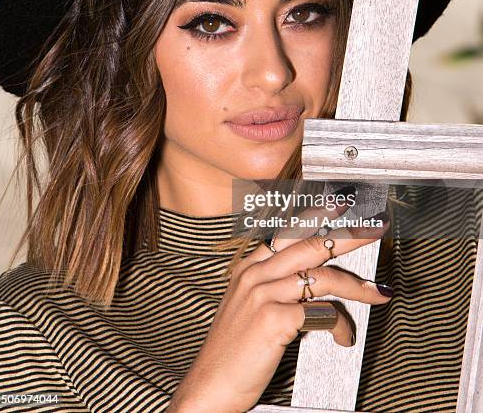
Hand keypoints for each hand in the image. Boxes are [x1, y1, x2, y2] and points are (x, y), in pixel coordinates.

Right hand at [167, 200, 392, 412]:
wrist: (211, 385)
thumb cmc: (234, 349)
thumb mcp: (248, 306)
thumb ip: (275, 286)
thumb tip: (315, 281)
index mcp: (250, 267)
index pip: (289, 232)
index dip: (318, 216)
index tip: (342, 205)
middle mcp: (256, 274)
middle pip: (310, 245)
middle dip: (348, 235)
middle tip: (374, 228)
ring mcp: (263, 295)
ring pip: (322, 278)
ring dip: (358, 286)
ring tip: (378, 294)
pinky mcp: (273, 320)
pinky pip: (321, 314)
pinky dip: (340, 326)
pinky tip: (344, 339)